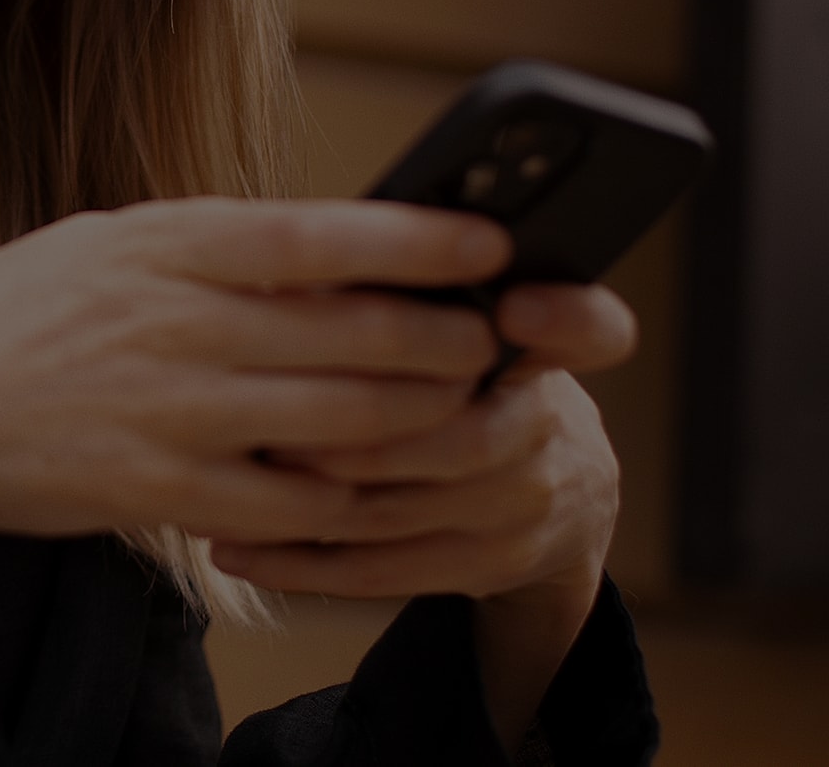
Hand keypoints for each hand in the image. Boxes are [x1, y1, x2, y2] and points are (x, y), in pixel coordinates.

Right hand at [0, 197, 512, 610]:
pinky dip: (345, 499)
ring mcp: (172, 412)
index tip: (491, 239)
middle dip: (448, 340)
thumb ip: (208, 249)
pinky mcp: (160, 492)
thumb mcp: (103, 246)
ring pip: (345, 421)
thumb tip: (322, 247)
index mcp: (163, 245)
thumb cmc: (9, 319)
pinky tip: (365, 488)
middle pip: (358, 333)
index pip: (319, 234)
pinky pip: (292, 505)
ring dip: (419, 419)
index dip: (419, 238)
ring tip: (457, 409)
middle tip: (495, 340)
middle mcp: (176, 323)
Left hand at [207, 282, 636, 743]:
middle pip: (464, 437)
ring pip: (408, 509)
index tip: (513, 309)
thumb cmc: (473, 378)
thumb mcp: (468, 326)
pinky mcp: (486, 565)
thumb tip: (296, 258)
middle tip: (279, 406)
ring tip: (238, 471)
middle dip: (366, 428)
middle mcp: (547, 430)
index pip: (592, 329)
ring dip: (314, 497)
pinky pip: (385, 571)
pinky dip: (303, 562)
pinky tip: (237, 545)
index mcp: (545, 353)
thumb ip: (408, 294)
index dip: (562, 319)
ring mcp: (521, 507)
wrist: (558, 492)